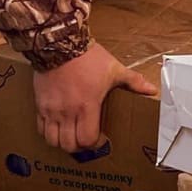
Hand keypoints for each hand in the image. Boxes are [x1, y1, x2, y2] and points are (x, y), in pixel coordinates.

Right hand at [32, 41, 157, 152]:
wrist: (60, 43)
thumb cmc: (88, 58)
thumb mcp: (114, 69)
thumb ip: (134, 82)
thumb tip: (152, 90)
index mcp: (87, 107)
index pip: (87, 140)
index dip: (95, 144)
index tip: (101, 138)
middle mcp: (67, 112)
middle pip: (69, 145)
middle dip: (79, 147)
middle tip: (86, 139)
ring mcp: (51, 109)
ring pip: (52, 140)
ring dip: (62, 142)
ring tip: (70, 135)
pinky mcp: (40, 104)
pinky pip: (40, 128)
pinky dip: (48, 132)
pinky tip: (57, 125)